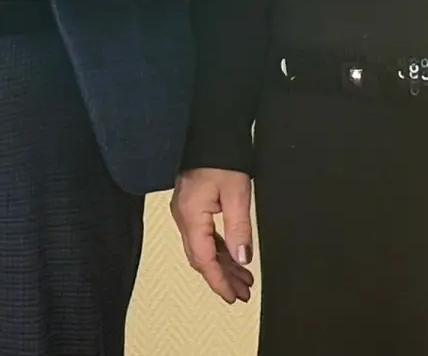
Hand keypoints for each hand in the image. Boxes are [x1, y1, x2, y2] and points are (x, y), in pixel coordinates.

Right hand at [172, 168, 254, 302]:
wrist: (207, 131)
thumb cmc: (220, 156)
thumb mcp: (236, 194)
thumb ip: (239, 229)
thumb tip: (242, 258)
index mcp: (191, 216)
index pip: (204, 259)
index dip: (219, 281)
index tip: (233, 297)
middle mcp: (183, 217)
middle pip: (201, 258)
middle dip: (222, 278)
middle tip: (243, 293)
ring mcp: (185, 211)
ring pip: (202, 248)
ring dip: (222, 265)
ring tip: (243, 279)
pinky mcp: (190, 206)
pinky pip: (202, 236)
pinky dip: (218, 250)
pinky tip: (232, 256)